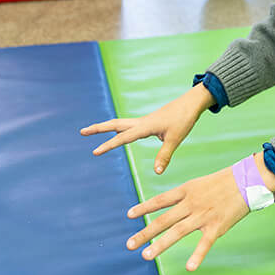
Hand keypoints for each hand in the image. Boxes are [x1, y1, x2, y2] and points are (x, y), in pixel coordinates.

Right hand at [80, 84, 215, 173]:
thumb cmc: (184, 119)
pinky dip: (120, 129)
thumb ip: (164, 155)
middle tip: (82, 131)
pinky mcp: (150, 122)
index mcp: (145, 126)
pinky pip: (130, 125)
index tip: (95, 152)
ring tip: (93, 130)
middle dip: (98, 128)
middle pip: (115, 124)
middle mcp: (142, 122)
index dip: (108, 145)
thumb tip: (156, 172)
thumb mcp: (176, 139)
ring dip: (107, 127)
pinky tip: (119, 133)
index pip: (123, 137)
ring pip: (121, 123)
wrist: (192, 102)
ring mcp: (145, 121)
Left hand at [125, 166, 248, 269]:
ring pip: (177, 232)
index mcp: (187, 190)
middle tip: (129, 244)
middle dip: (145, 233)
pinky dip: (197, 256)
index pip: (160, 200)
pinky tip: (189, 267)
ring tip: (146, 256)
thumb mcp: (202, 183)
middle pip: (163, 220)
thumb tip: (176, 205)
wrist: (249, 178)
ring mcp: (203, 215)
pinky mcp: (217, 226)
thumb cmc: (227, 180)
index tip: (129, 215)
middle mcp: (191, 203)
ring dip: (160, 245)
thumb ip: (189, 195)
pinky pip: (204, 243)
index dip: (144, 208)